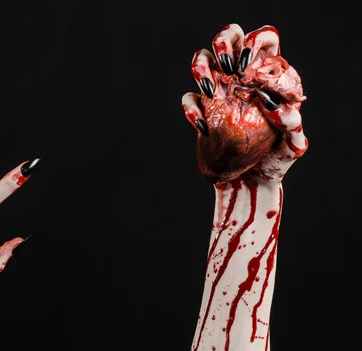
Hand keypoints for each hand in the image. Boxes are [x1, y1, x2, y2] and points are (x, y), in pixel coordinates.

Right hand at [181, 24, 307, 182]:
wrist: (251, 182)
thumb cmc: (277, 160)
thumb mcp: (292, 145)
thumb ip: (290, 124)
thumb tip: (272, 104)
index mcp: (270, 74)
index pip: (264, 40)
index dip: (255, 43)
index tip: (250, 66)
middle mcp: (243, 75)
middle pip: (230, 38)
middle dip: (224, 42)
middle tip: (228, 65)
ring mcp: (220, 90)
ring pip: (203, 60)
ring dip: (201, 67)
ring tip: (209, 89)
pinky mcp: (202, 109)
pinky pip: (189, 98)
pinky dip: (191, 108)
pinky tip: (202, 127)